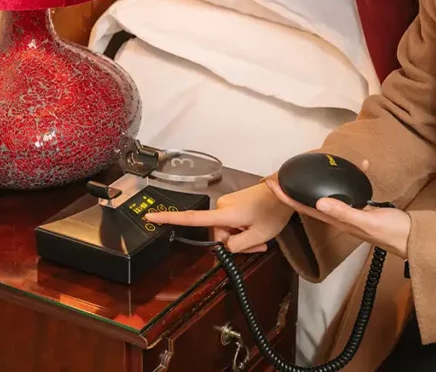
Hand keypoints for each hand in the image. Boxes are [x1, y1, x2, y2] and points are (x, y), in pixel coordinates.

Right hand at [144, 183, 292, 252]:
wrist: (284, 190)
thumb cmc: (273, 212)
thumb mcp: (259, 236)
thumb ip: (238, 246)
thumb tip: (226, 245)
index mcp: (224, 214)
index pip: (192, 218)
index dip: (170, 219)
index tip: (150, 216)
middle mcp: (222, 206)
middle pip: (219, 234)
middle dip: (236, 242)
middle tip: (258, 244)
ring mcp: (227, 203)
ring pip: (227, 229)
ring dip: (241, 235)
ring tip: (261, 236)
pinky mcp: (233, 202)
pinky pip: (232, 221)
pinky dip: (243, 227)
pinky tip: (258, 227)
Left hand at [263, 164, 410, 259]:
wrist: (413, 239)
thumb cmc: (391, 232)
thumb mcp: (367, 222)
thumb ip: (345, 212)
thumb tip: (319, 202)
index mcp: (337, 220)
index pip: (304, 208)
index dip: (286, 196)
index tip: (270, 183)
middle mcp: (340, 216)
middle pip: (310, 201)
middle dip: (295, 188)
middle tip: (283, 173)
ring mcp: (353, 212)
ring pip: (329, 194)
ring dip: (319, 182)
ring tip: (312, 168)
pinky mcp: (365, 208)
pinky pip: (354, 190)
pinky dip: (355, 177)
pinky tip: (362, 166)